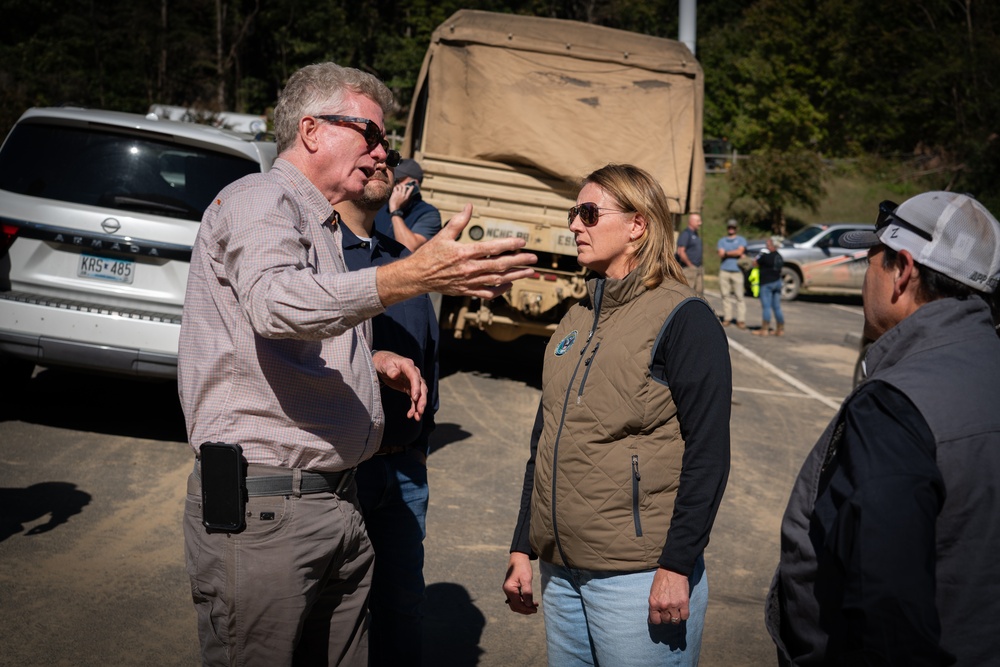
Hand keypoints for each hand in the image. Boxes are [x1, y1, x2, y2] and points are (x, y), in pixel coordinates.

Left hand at [372, 350, 426, 420]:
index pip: (415, 376)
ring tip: (417, 417)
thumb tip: (395, 374)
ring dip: (419, 406)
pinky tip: (410, 415)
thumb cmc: (383, 362)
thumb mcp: (384, 364)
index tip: (415, 398)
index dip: (416, 387)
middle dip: (422, 399)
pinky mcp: (409, 388)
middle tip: (420, 411)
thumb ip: (390, 369)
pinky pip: (414, 399)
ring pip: (420, 394)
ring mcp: (412, 381)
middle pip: (421, 387)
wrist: (381, 362)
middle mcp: (413, 373)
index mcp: (407, 365)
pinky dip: (413, 407)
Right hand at [376, 204, 537, 305]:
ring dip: (515, 276)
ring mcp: (469, 282)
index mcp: (464, 252)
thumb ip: (458, 221)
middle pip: (499, 265)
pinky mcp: (466, 291)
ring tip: (529, 272)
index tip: (522, 242)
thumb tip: (469, 206)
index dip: (508, 245)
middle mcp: (469, 268)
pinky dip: (500, 290)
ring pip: (497, 280)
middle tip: (534, 259)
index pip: (492, 248)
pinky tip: (509, 284)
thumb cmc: (429, 254)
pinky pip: (487, 293)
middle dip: (519, 262)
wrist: (417, 276)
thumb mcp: (443, 235)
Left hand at [389, 182, 414, 210]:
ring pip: (399, 186)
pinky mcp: (395, 193)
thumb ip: (406, 198)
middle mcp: (403, 194)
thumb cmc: (400, 207)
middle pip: (404, 186)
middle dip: (403, 185)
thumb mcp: (405, 202)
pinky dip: (395, 187)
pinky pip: (395, 188)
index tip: (412, 186)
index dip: (411, 188)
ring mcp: (399, 193)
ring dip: (398, 186)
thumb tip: (408, 195)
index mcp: (406, 197)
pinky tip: (395, 189)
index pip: (410, 191)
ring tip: (397, 187)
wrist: (395, 208)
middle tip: (401, 186)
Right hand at [502, 552, 538, 614]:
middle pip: (515, 606)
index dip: (527, 609)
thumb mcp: (526, 579)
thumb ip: (527, 592)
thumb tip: (529, 605)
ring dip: (524, 606)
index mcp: (509, 589)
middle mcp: (507, 590)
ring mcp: (508, 590)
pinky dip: (523, 601)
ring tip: (534, 606)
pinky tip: (530, 601)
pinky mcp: (511, 588)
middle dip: (525, 609)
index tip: (535, 609)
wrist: (518, 557)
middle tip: (535, 610)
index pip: (517, 604)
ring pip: (515, 603)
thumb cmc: (522, 567)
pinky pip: (516, 599)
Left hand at [647, 567, 689, 624]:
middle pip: (666, 621)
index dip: (658, 620)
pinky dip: (684, 615)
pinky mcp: (684, 603)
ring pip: (676, 621)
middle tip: (669, 612)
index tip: (661, 617)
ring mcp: (674, 605)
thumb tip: (653, 617)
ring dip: (676, 617)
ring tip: (676, 612)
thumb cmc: (661, 579)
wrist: (673, 569)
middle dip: (667, 618)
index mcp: (654, 603)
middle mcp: (663, 606)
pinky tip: (682, 610)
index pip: (655, 620)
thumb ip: (654, 604)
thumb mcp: (653, 591)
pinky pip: (685, 616)